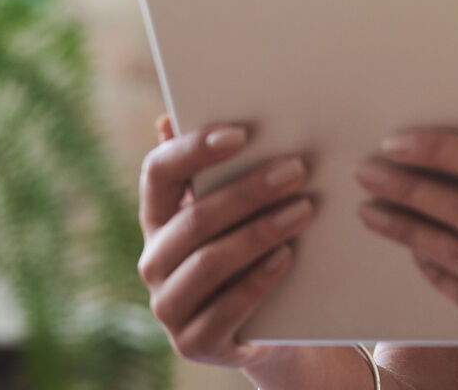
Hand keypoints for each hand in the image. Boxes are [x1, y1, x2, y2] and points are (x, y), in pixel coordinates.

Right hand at [137, 115, 315, 368]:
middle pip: (194, 218)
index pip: (157, 173)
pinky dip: (258, 280)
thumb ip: (215, 167)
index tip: (241, 133)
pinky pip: (226, 308)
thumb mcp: (234, 210)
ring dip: (259, 232)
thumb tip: (170, 116)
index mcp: (156, 218)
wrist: (270, 328)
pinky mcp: (195, 341)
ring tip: (304, 209)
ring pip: (209, 262)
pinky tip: (288, 256)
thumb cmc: (250, 250)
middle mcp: (153, 261)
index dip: (193, 149)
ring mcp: (169, 306)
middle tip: (296, 168)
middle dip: (247, 191)